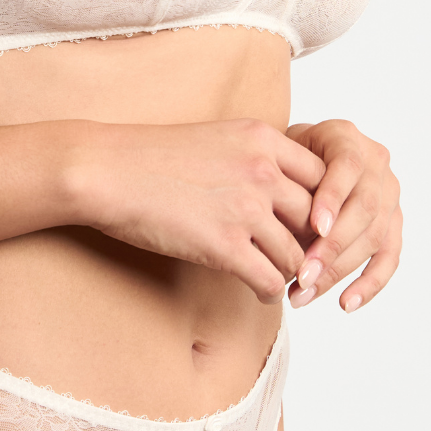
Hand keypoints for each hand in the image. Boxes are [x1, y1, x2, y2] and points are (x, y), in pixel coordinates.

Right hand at [66, 119, 326, 303]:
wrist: (106, 171)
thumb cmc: (151, 157)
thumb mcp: (217, 137)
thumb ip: (254, 156)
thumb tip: (280, 186)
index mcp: (263, 139)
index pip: (324, 176)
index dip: (324, 206)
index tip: (312, 224)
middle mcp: (262, 171)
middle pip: (317, 218)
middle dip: (314, 245)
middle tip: (306, 260)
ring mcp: (246, 209)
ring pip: (297, 254)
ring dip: (292, 273)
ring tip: (284, 281)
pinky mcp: (225, 246)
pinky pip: (269, 280)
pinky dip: (271, 293)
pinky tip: (263, 294)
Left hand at [285, 119, 401, 312]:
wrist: (300, 156)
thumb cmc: (282, 159)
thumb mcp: (278, 156)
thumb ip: (283, 179)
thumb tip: (270, 227)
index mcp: (347, 137)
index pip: (348, 166)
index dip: (333, 198)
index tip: (314, 228)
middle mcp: (376, 162)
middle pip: (365, 208)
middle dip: (333, 246)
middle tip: (302, 275)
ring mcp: (389, 193)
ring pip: (376, 236)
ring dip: (341, 270)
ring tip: (305, 294)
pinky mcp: (394, 222)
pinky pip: (389, 257)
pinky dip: (369, 284)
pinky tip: (346, 303)